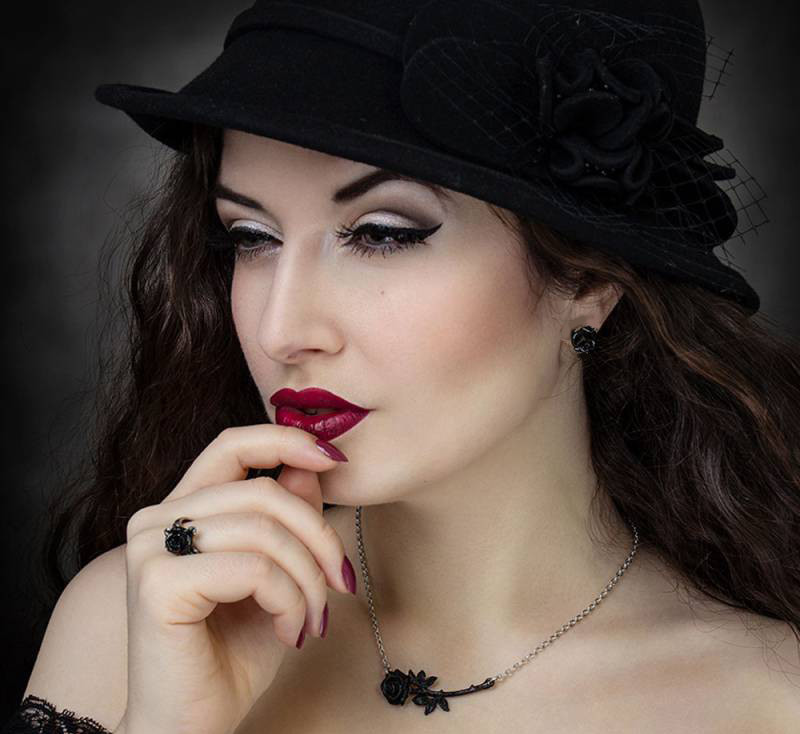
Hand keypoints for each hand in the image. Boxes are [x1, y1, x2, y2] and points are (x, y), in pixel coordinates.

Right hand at [118, 425, 352, 733]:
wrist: (190, 726)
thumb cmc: (232, 652)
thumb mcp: (275, 575)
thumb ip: (286, 518)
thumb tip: (311, 465)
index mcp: (182, 509)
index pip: (232, 444)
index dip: (285, 439)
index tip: (333, 457)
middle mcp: (156, 519)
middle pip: (263, 491)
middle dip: (318, 535)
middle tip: (340, 582)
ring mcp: (150, 548)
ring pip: (264, 529)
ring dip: (308, 578)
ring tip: (314, 618)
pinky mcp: (159, 583)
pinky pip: (254, 568)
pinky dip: (289, 600)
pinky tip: (291, 632)